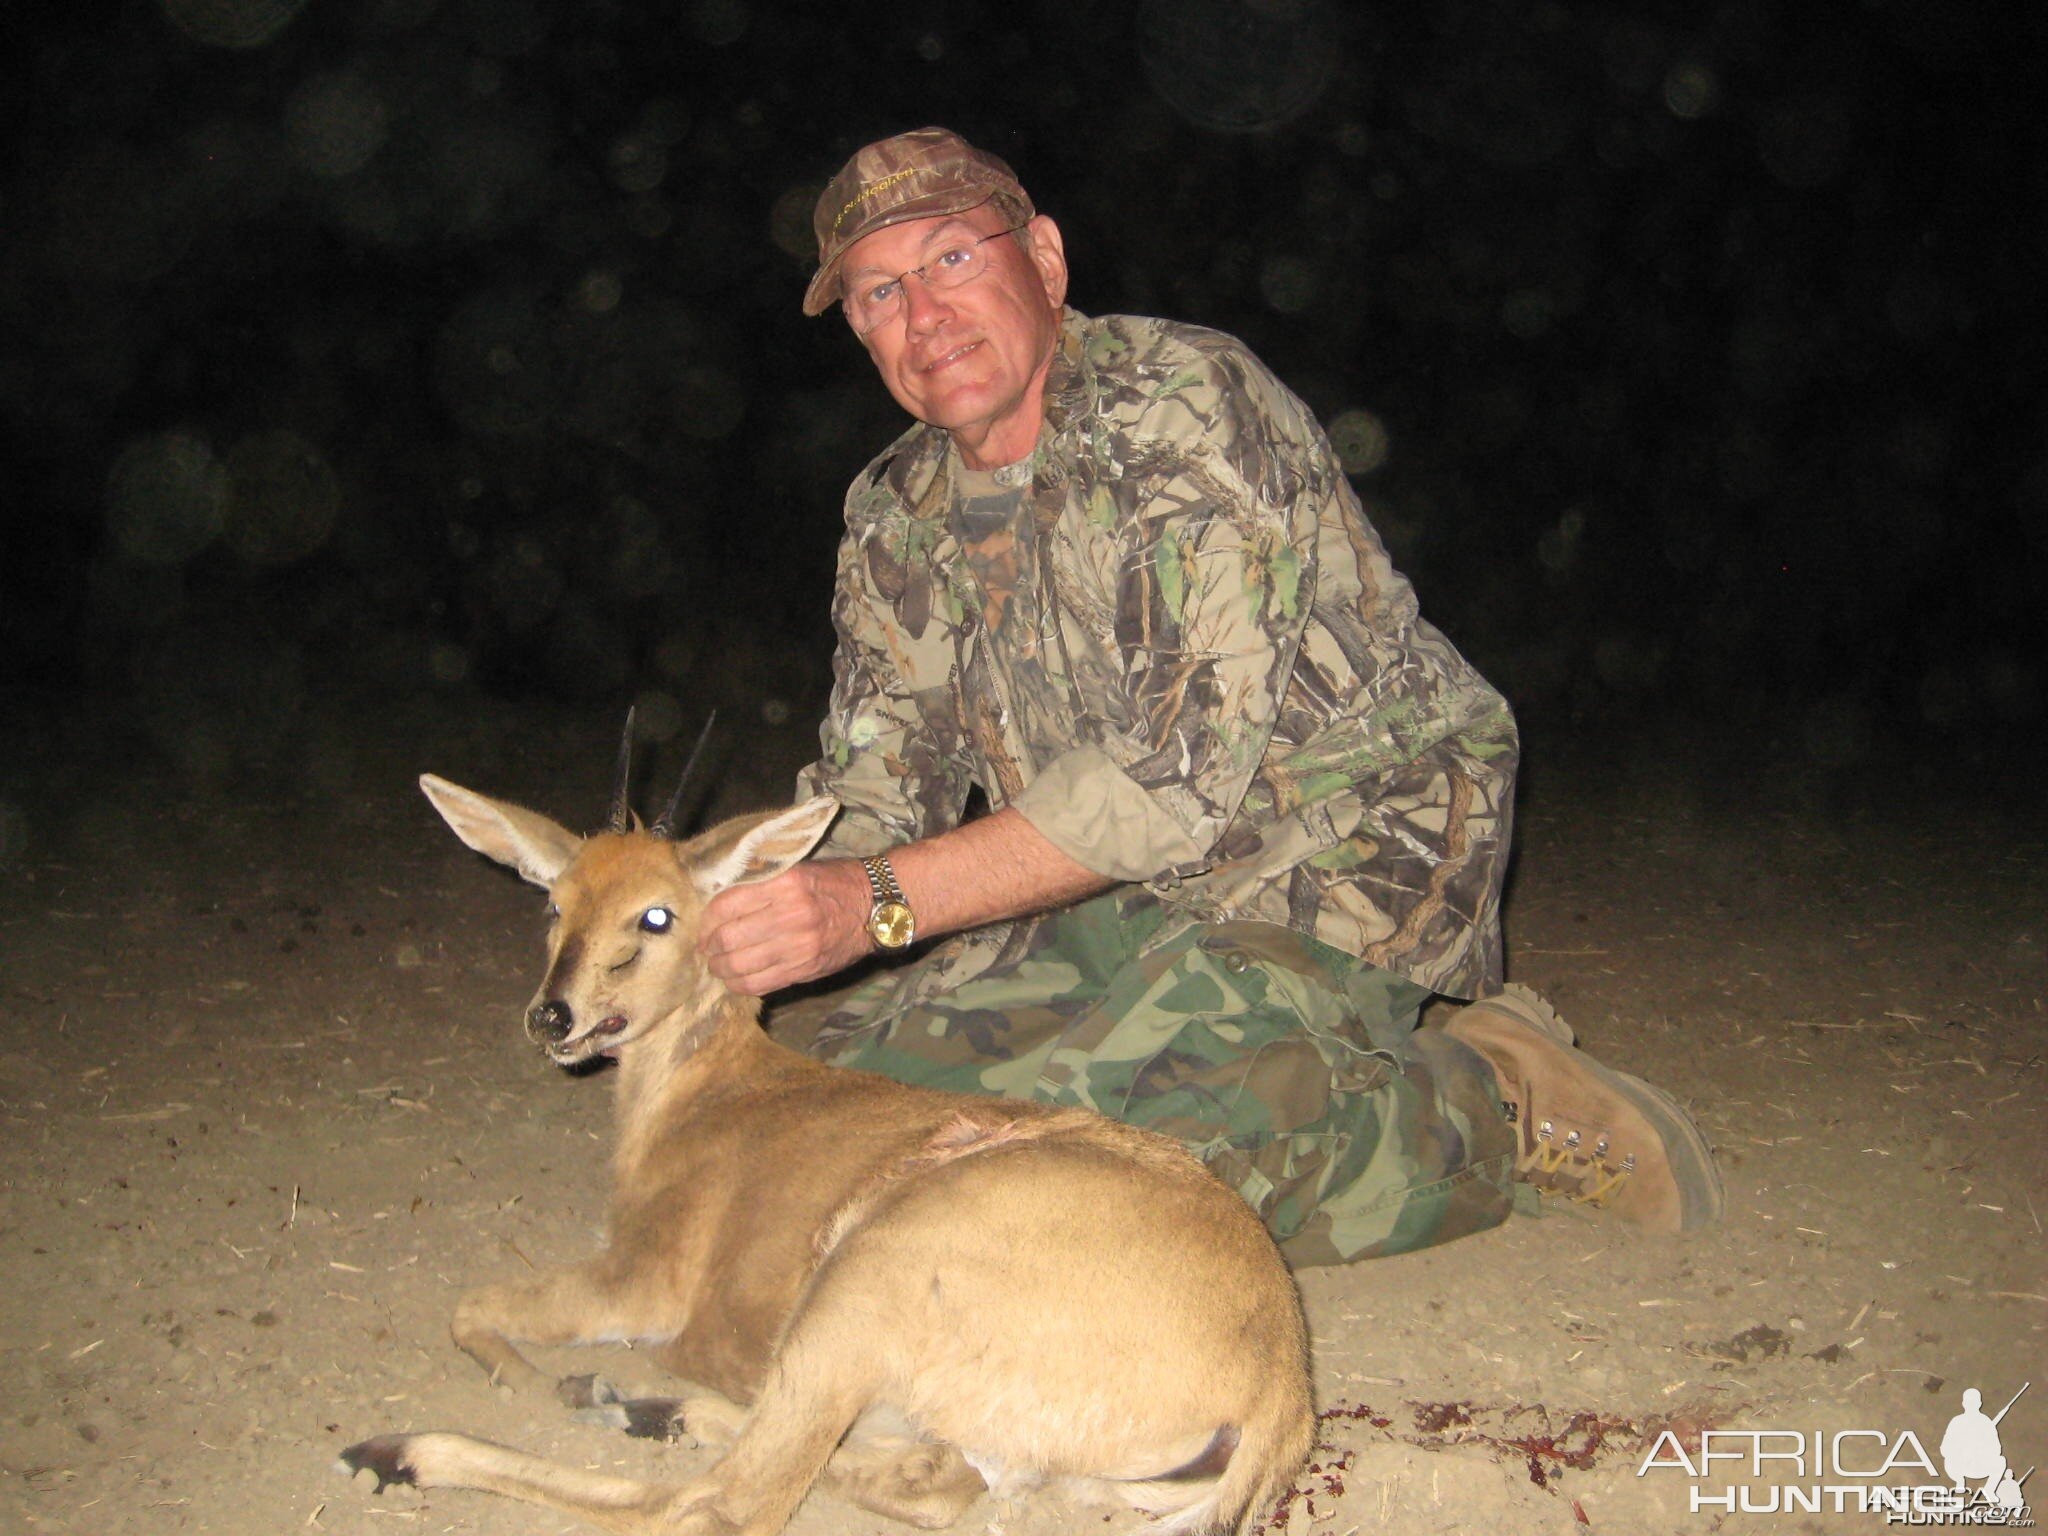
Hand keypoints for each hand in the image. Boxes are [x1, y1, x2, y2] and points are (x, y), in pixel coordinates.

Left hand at [699, 858, 874, 996]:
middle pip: (729, 938)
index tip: (703, 926)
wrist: (875, 906)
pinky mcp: (804, 969)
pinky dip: (739, 984)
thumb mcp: (797, 869)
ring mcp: (798, 946)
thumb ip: (761, 883)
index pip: (727, 905)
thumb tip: (720, 903)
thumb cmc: (833, 883)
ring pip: (740, 966)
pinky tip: (736, 978)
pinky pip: (759, 984)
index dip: (707, 919)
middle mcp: (791, 915)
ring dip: (720, 968)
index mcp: (785, 884)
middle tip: (706, 947)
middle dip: (710, 946)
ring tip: (718, 964)